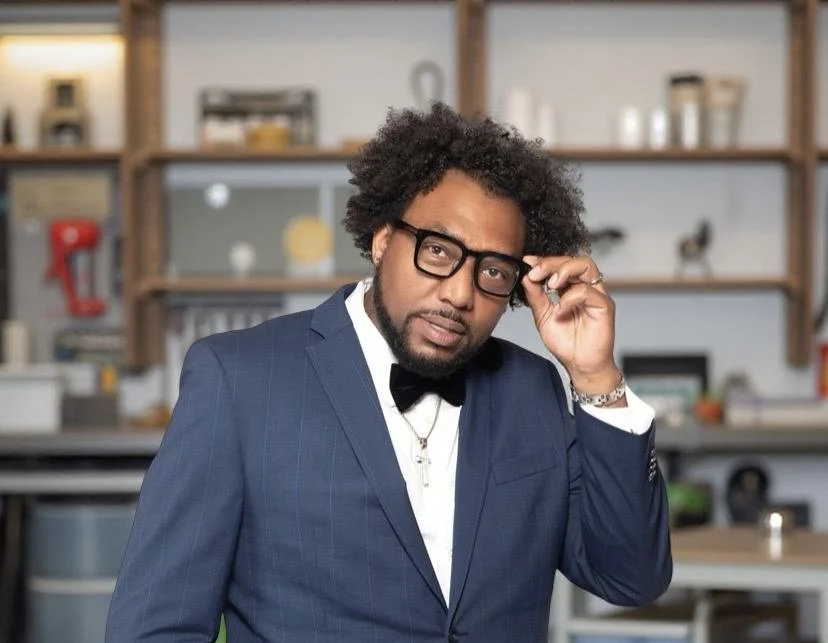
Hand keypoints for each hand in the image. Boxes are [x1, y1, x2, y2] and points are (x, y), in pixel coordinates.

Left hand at [522, 255, 620, 392]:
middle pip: (573, 260)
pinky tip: (561, 309)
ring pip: (585, 266)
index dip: (544, 261)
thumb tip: (526, 276)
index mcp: (571, 288)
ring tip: (549, 284)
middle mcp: (586, 288)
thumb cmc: (566, 343)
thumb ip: (536, 296)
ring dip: (564, 270)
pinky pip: (588, 291)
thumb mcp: (543, 316)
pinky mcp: (604, 306)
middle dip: (551, 262)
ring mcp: (596, 295)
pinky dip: (571, 297)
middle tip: (535, 272)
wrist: (580, 365)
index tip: (527, 262)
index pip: (560, 265)